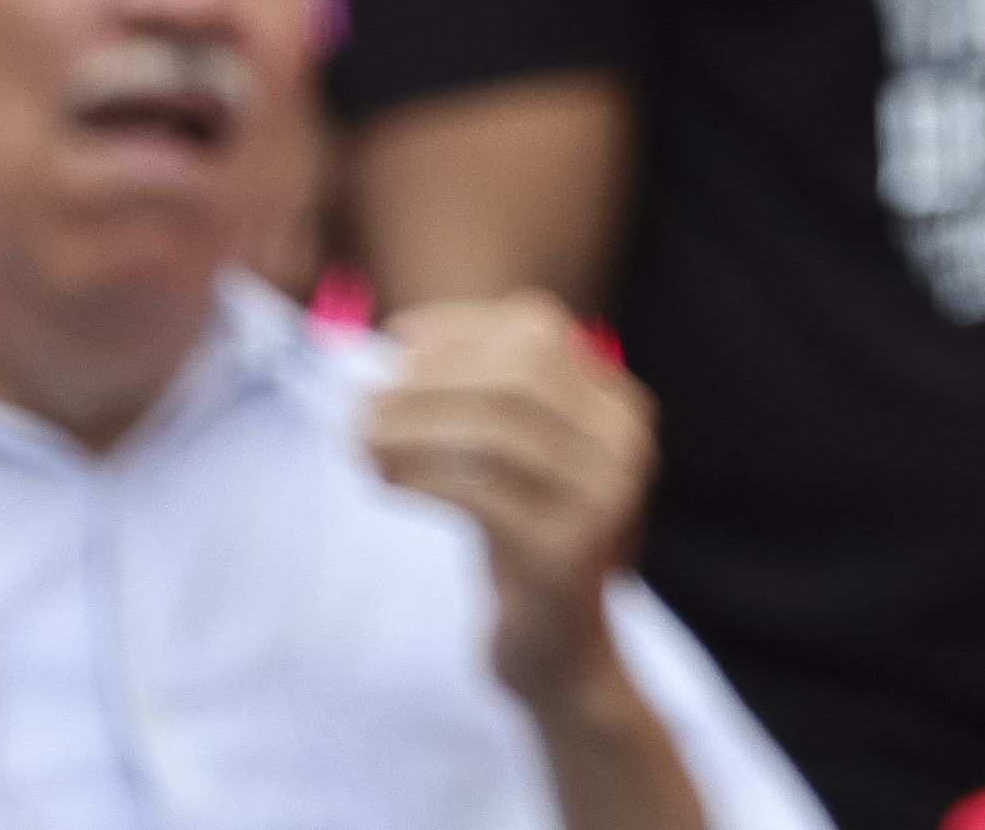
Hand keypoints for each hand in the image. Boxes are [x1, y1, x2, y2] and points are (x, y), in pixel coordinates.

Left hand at [364, 293, 654, 713]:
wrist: (562, 655)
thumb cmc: (522, 545)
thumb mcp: (518, 461)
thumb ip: (487, 401)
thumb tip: (406, 342)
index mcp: (619, 406)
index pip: (539, 331)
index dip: (463, 328)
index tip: (398, 341)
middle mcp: (624, 443)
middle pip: (516, 376)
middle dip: (428, 381)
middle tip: (362, 401)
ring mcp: (602, 499)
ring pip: (494, 433)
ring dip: (412, 429)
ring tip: (360, 442)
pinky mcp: (564, 553)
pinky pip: (479, 495)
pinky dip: (419, 478)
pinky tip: (383, 481)